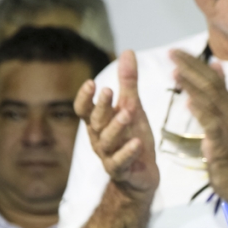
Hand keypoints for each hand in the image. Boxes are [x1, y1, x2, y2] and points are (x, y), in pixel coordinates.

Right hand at [75, 50, 158, 200]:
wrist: (142, 175)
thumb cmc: (133, 138)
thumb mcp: (133, 107)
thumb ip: (128, 83)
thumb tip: (128, 52)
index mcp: (99, 124)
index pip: (84, 110)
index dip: (85, 98)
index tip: (91, 83)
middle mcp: (99, 139)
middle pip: (95, 122)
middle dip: (101, 107)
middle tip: (108, 92)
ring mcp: (108, 156)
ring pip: (106, 141)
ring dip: (115, 127)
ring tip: (127, 113)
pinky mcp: (122, 171)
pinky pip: (120, 162)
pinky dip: (127, 152)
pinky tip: (136, 143)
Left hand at [169, 50, 227, 201]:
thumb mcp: (225, 117)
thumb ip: (220, 92)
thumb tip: (216, 65)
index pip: (211, 77)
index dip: (194, 63)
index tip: (175, 51)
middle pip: (210, 83)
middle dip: (191, 67)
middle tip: (172, 53)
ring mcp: (227, 126)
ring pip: (210, 100)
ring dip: (193, 85)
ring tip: (175, 72)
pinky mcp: (222, 143)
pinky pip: (211, 125)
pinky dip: (201, 112)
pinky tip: (188, 103)